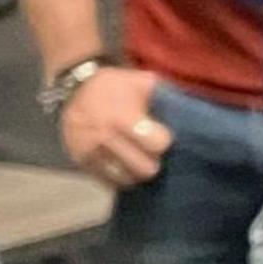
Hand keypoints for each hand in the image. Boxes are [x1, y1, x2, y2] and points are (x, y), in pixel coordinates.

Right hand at [59, 66, 174, 189]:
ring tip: (138, 158)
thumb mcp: (140, 81)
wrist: (74, 90)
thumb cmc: (114, 85)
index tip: (161, 136)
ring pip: (127, 179)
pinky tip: (123, 164)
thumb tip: (189, 110)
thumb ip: (164, 95)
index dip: (163, 141)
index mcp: (122, 118)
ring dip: (136, 172)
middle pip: (145, 169)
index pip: (156, 145)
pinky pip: (108, 182)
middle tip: (151, 152)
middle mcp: (105, 139)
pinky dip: (119, 176)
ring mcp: (91, 154)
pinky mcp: (81, 163)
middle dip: (153, 161)